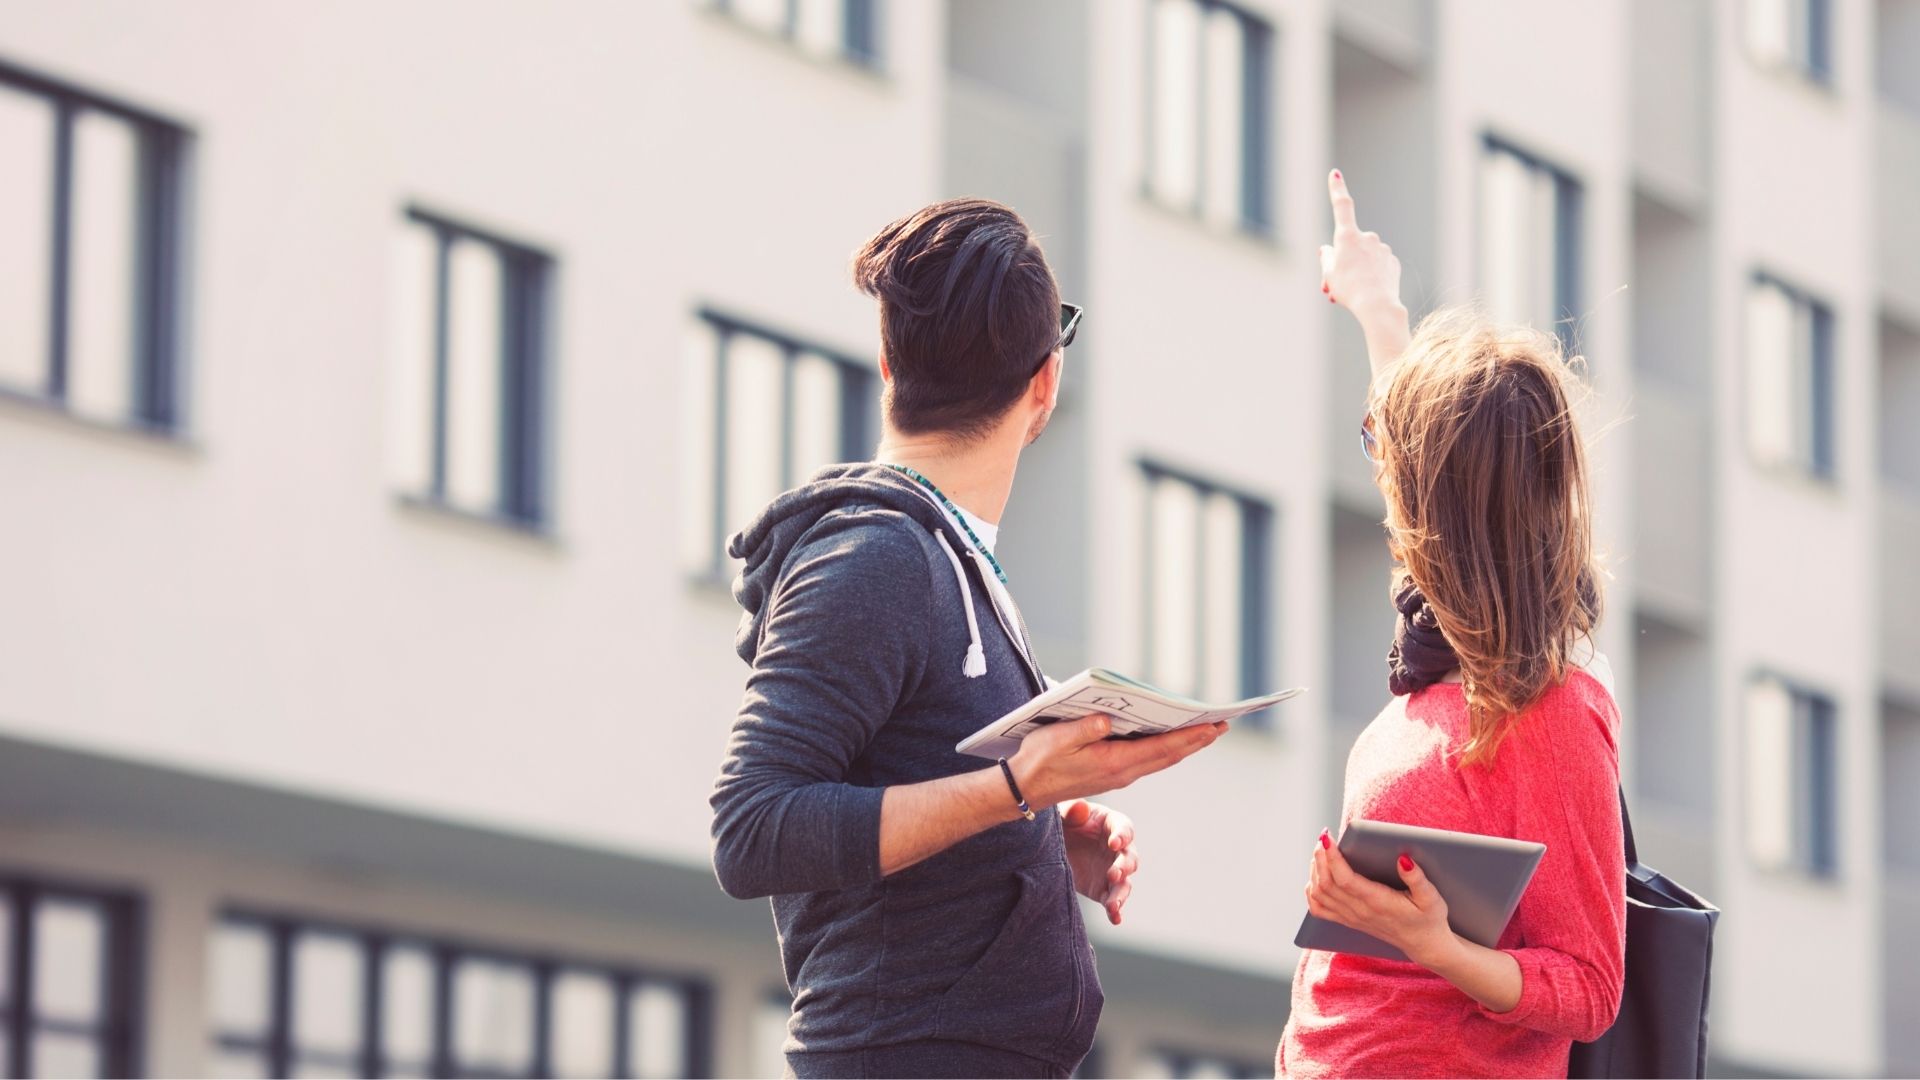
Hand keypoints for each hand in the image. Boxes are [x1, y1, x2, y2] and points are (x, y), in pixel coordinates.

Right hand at [1008, 714, 1227, 811]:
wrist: (1025, 789)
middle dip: (1197, 740)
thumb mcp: (1056, 739)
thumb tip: (1107, 720)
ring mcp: (1119, 775)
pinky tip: (1172, 739)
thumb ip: (1082, 730)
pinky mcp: (1113, 773)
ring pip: (1162, 759)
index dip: (1190, 737)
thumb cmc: (1039, 760)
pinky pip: (1149, 760)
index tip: (1214, 726)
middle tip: (1224, 724)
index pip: (1162, 749)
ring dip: (1185, 746)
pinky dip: (1167, 749)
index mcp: (1114, 763)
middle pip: (1170, 755)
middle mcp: (1123, 772)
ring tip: (1206, 730)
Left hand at [1060, 800, 1138, 924]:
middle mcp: (1117, 849)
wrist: (1052, 845)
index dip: (1122, 835)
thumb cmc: (1061, 822)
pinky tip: (1115, 919)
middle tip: (1113, 874)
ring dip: (1121, 894)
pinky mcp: (1102, 889)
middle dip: (1124, 867)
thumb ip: (1070, 810)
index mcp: (1111, 824)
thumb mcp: (1062, 813)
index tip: (1114, 843)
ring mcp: (1112, 870)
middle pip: (1130, 858)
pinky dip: (1116, 911)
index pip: (1124, 829)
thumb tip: (1080, 808)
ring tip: (1113, 905)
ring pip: (1124, 884)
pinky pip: (1112, 901)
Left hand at [1304, 830, 1455, 967]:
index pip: (1345, 880)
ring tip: (1321, 851)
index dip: (1332, 858)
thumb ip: (1418, 879)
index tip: (1326, 838)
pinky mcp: (1348, 920)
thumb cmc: (1429, 918)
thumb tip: (1403, 858)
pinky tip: (1316, 876)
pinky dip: (1311, 891)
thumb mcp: (1431, 898)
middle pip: (1326, 883)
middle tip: (1324, 837)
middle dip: (1321, 857)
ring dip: (1315, 870)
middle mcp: (1360, 911)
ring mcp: (1351, 917)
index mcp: (1378, 903)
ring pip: (1319, 894)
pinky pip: (1319, 908)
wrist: (1424, 945)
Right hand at [1319, 169, 1402, 317]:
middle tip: (1332, 285)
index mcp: (1347, 236)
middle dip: (1340, 261)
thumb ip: (1327, 257)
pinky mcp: (1392, 262)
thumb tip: (1328, 250)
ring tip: (1349, 292)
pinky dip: (1370, 276)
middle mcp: (1367, 237)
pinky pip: (1377, 266)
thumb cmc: (1349, 289)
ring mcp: (1382, 249)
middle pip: (1348, 246)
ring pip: (1362, 258)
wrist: (1377, 306)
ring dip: (1354, 272)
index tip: (1335, 174)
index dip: (1336, 189)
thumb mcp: (1329, 274)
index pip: (1341, 206)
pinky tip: (1368, 290)